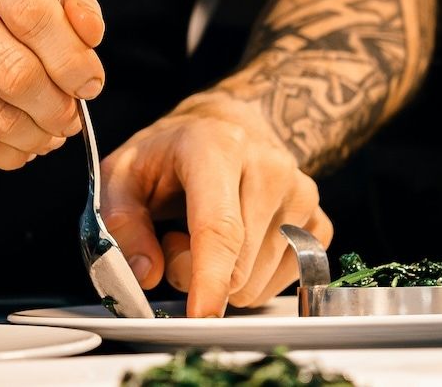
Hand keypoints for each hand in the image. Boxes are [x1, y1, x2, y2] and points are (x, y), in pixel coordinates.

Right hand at [0, 0, 105, 168]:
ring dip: (34, 134)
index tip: (89, 84)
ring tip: (46, 134)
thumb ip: (69, 8)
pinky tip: (16, 145)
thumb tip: (89, 33)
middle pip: (14, 69)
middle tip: (69, 118)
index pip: (33, 11)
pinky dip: (4, 153)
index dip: (72, 58)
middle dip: (55, 105)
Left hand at [99, 94, 331, 316]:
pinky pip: (281, 283)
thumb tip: (146, 274)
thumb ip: (122, 224)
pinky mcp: (320, 222)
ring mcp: (302, 195)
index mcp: (217, 148)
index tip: (201, 315)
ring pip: (257, 283)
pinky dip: (251, 278)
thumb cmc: (169, 154)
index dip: (208, 277)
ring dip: (223, 276)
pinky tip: (237, 243)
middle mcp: (270, 168)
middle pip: (236, 266)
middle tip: (175, 237)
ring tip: (205, 233)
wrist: (225, 126)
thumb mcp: (122, 175)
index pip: (220, 226)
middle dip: (194, 273)